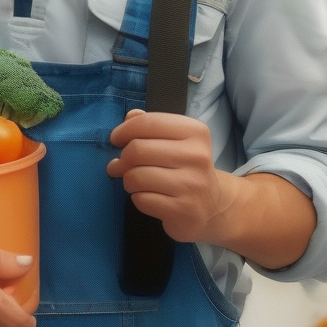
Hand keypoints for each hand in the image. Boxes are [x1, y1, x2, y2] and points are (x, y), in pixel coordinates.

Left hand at [107, 109, 225, 243]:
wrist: (211, 207)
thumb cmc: (186, 168)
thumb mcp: (175, 141)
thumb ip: (152, 125)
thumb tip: (130, 116)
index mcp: (196, 132)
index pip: (149, 123)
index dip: (125, 130)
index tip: (115, 139)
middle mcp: (197, 156)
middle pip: (137, 150)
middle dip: (121, 159)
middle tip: (118, 165)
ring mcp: (192, 185)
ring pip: (136, 176)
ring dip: (127, 180)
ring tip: (133, 182)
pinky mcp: (183, 210)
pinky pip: (141, 199)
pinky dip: (137, 198)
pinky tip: (147, 196)